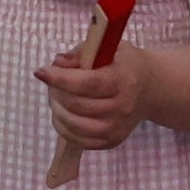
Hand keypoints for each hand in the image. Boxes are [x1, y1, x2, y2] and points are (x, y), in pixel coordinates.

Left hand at [35, 40, 148, 154]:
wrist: (148, 88)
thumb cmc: (121, 64)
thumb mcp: (105, 48)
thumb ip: (79, 54)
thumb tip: (57, 64)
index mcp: (123, 80)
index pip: (87, 83)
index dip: (60, 78)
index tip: (41, 72)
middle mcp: (123, 106)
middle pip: (77, 105)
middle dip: (56, 91)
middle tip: (51, 81)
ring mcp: (117, 128)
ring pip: (73, 125)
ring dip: (57, 109)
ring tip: (57, 96)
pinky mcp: (111, 141)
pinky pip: (77, 140)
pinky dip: (63, 126)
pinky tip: (63, 112)